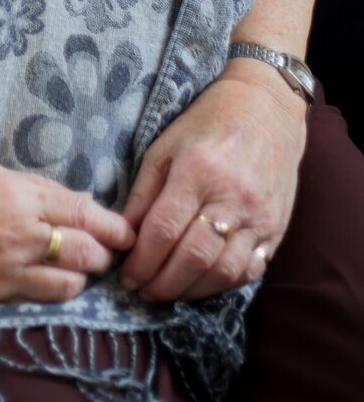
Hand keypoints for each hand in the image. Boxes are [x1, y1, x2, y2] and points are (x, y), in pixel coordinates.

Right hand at [0, 158, 134, 308]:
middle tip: (103, 253)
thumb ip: (32, 191)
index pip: (86, 213)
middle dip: (102, 255)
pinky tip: (38, 282)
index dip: (113, 226)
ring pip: (67, 287)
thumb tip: (75, 205)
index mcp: (17, 195)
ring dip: (77, 279)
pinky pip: (32, 302)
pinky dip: (44, 293)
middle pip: (86, 254)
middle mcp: (16, 235)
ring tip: (72, 271)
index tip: (125, 233)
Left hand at [119, 64, 307, 303]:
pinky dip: (222, 284)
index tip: (125, 275)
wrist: (267, 109)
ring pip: (222, 272)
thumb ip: (144, 192)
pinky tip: (201, 283)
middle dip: (161, 283)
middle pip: (193, 258)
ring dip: (190, 291)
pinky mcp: (277, 229)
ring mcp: (259, 217)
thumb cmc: (207, 121)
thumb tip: (123, 234)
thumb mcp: (165, 145)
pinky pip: (249, 270)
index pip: (164, 229)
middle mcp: (232, 197)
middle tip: (142, 291)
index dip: (142, 260)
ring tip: (166, 292)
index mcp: (198, 170)